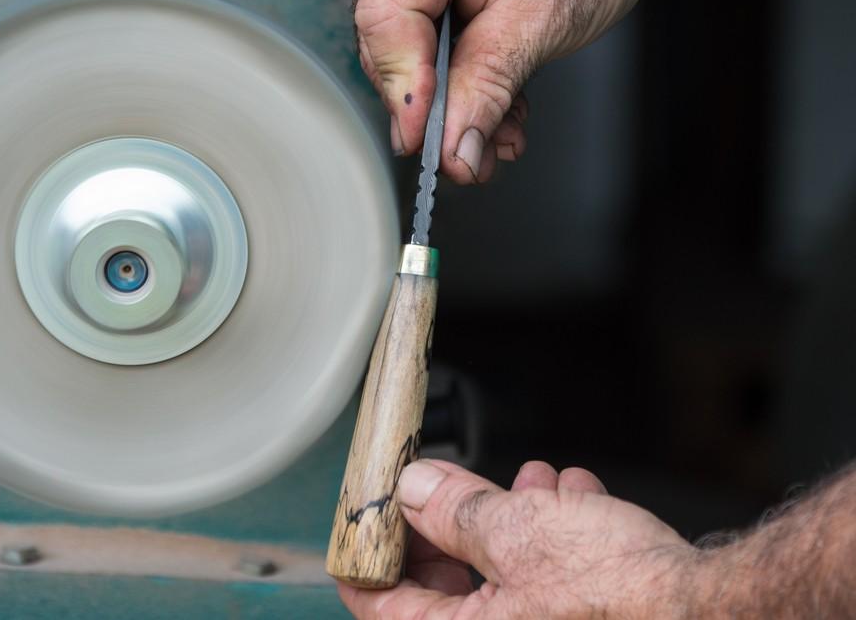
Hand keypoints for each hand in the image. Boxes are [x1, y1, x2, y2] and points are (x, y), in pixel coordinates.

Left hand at [338, 459, 695, 618]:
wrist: (719, 613)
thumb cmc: (623, 596)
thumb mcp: (517, 530)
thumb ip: (453, 509)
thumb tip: (412, 489)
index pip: (381, 604)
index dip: (366, 551)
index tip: (365, 513)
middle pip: (444, 582)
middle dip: (454, 522)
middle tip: (450, 480)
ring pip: (501, 573)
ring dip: (511, 517)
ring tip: (533, 480)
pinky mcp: (583, 619)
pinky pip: (545, 580)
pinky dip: (552, 537)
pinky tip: (576, 497)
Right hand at [356, 0, 664, 181]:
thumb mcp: (546, 17)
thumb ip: (488, 86)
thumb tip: (453, 150)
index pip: (387, 15)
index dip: (403, 84)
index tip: (424, 140)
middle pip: (390, 38)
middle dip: (436, 105)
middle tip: (472, 154)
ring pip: (408, 48)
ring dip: (457, 100)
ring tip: (500, 133)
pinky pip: (425, 38)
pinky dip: (463, 79)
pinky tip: (497, 106)